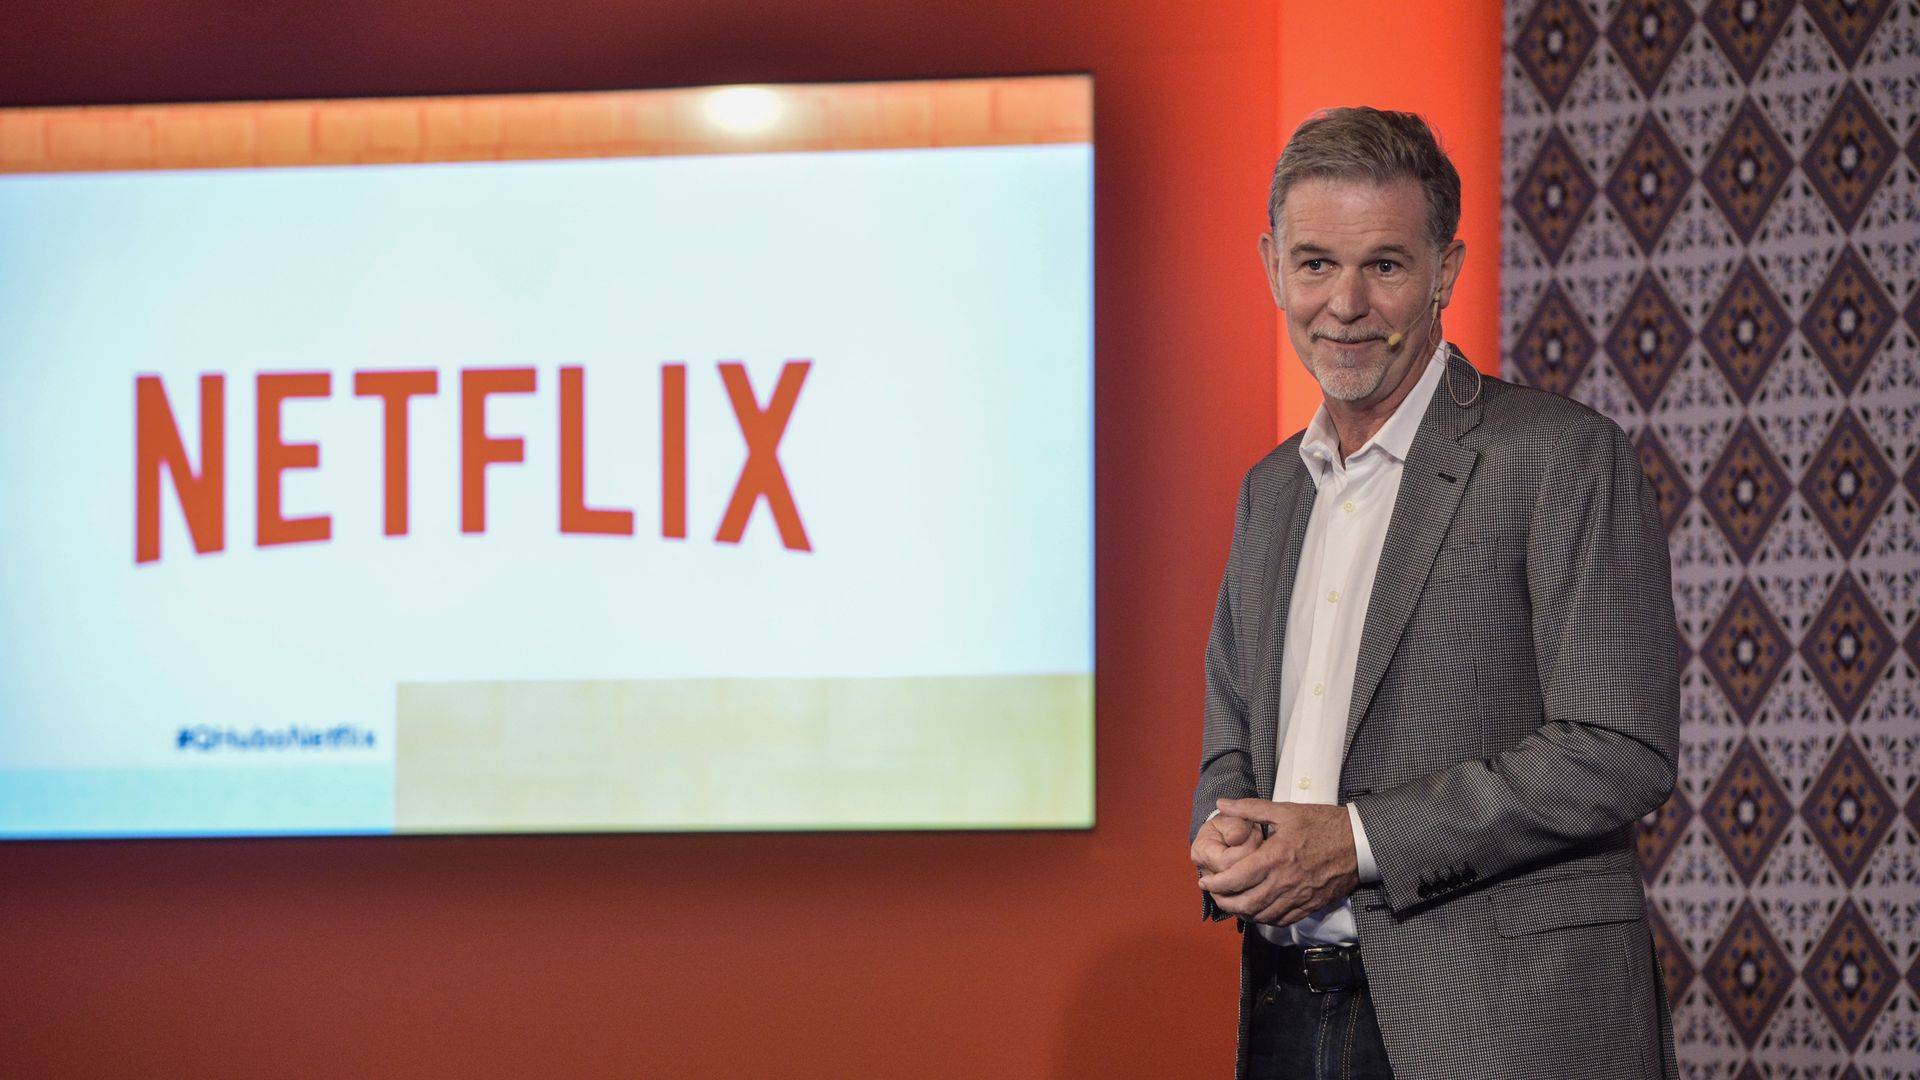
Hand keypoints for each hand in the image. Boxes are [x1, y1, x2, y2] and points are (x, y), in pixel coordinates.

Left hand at [1197, 799, 1358, 924]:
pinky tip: (1256, 911)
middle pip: (1245, 903)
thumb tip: (1221, 803)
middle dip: (1224, 901)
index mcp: (1275, 857)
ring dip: (1241, 913)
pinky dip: (1263, 919)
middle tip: (1213, 894)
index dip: (1215, 884)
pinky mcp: (1309, 907)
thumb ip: (1250, 809)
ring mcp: (1298, 898)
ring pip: (1261, 916)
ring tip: (1231, 903)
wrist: (1359, 842)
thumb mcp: (1285, 810)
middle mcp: (1284, 882)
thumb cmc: (1322, 823)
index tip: (1204, 881)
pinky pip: (1281, 921)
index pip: (1236, 879)